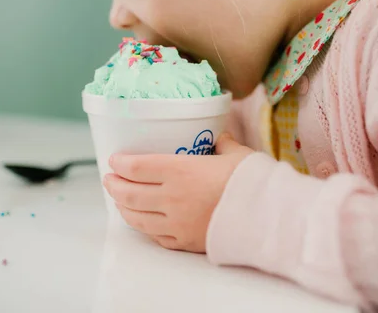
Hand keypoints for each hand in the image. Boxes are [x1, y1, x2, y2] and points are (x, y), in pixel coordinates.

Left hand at [104, 133, 252, 252]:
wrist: (268, 219)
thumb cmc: (253, 182)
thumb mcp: (237, 154)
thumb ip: (222, 143)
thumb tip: (218, 136)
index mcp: (181, 172)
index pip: (138, 167)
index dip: (121, 163)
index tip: (114, 160)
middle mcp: (172, 198)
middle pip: (130, 193)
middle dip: (114, 185)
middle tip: (109, 179)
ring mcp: (176, 224)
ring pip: (137, 218)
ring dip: (123, 207)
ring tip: (119, 200)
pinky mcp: (184, 242)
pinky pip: (155, 236)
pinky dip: (143, 227)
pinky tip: (142, 221)